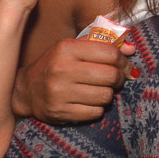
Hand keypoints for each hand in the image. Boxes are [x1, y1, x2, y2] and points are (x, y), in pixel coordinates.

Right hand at [12, 37, 137, 122]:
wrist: (26, 90)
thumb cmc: (56, 65)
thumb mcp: (74, 48)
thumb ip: (102, 45)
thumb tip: (131, 49)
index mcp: (66, 49)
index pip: (110, 53)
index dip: (124, 61)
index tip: (126, 66)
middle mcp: (61, 69)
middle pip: (111, 75)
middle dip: (119, 79)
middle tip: (115, 80)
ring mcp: (59, 92)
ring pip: (106, 95)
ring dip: (108, 94)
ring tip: (98, 90)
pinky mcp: (60, 111)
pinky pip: (96, 112)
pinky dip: (97, 108)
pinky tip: (88, 102)